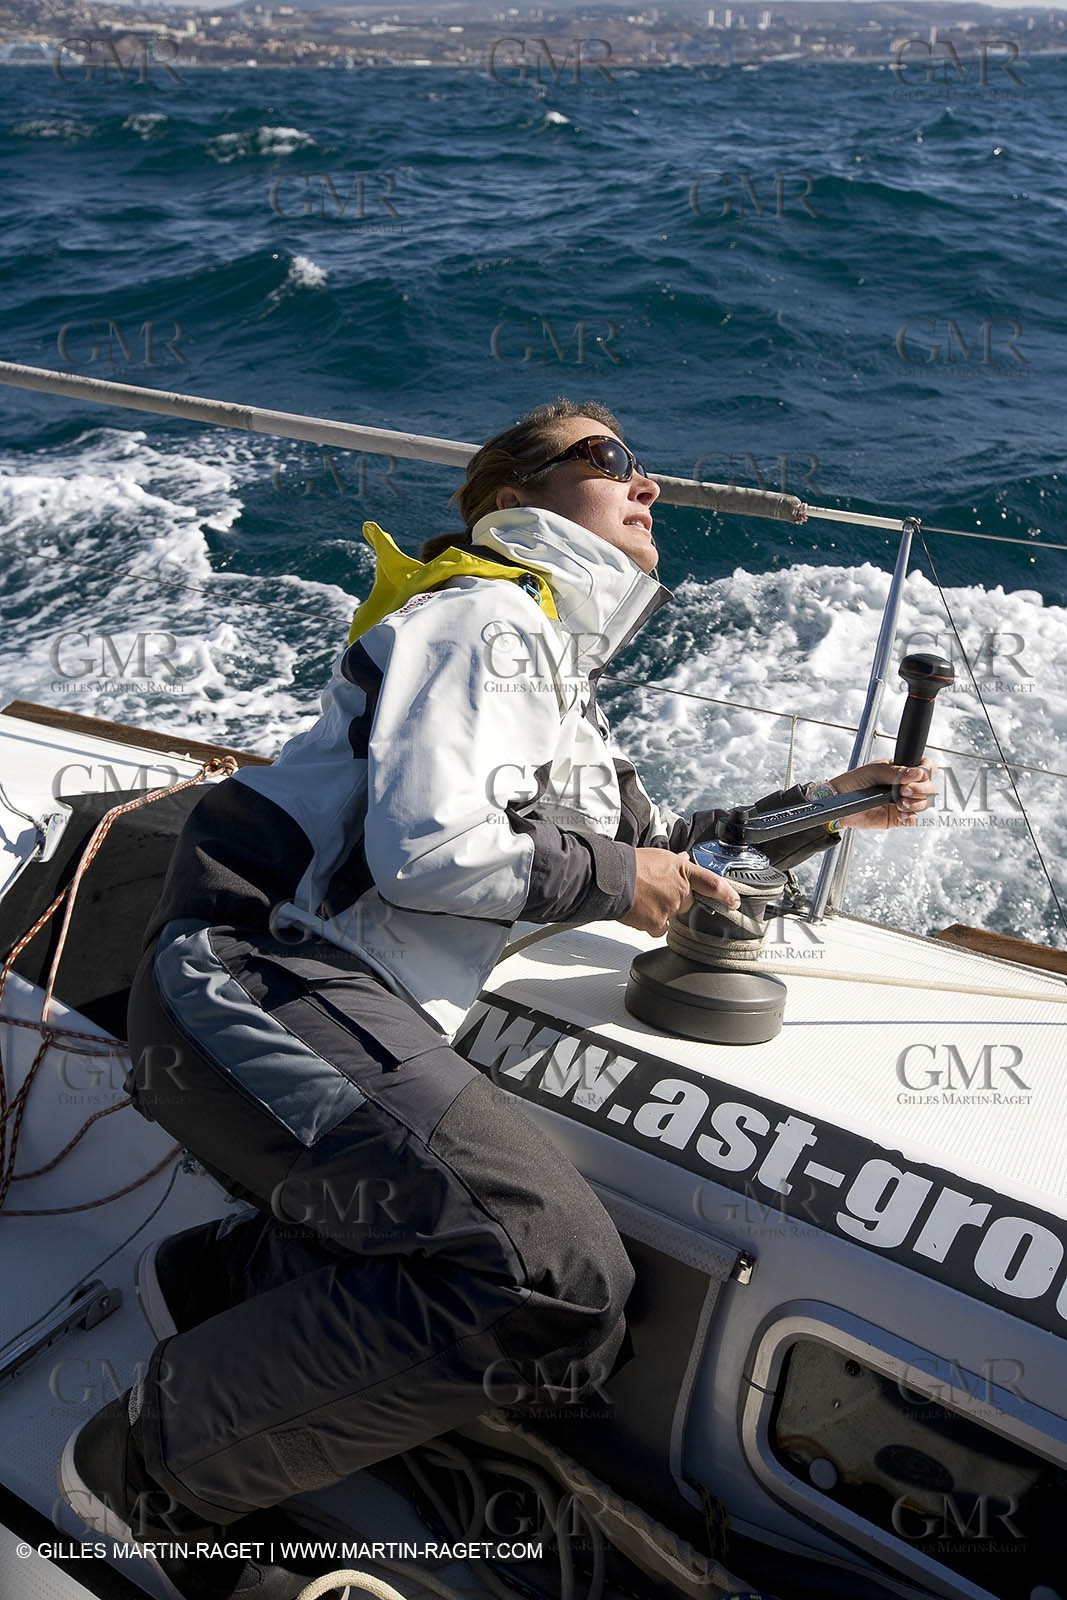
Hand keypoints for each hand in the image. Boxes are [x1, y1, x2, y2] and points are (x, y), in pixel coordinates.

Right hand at [620, 849, 739, 936]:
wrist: (613, 878)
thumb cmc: (632, 864)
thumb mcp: (658, 856)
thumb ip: (675, 862)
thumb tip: (684, 859)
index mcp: (683, 872)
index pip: (713, 884)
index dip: (726, 895)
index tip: (733, 902)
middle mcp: (681, 891)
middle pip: (687, 903)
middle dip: (676, 900)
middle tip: (656, 892)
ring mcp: (671, 908)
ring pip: (672, 916)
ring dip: (661, 911)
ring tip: (643, 898)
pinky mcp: (658, 923)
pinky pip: (660, 929)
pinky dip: (651, 924)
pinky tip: (641, 913)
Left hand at [828, 758, 937, 830]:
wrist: (839, 801)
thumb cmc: (853, 782)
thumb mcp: (874, 772)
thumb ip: (897, 772)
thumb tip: (917, 772)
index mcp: (901, 770)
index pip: (925, 768)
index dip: (926, 771)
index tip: (918, 775)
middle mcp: (904, 786)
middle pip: (929, 787)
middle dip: (921, 789)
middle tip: (903, 790)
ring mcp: (901, 802)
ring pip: (923, 803)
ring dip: (915, 803)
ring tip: (899, 803)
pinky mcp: (896, 817)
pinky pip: (912, 819)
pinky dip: (910, 817)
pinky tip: (901, 814)